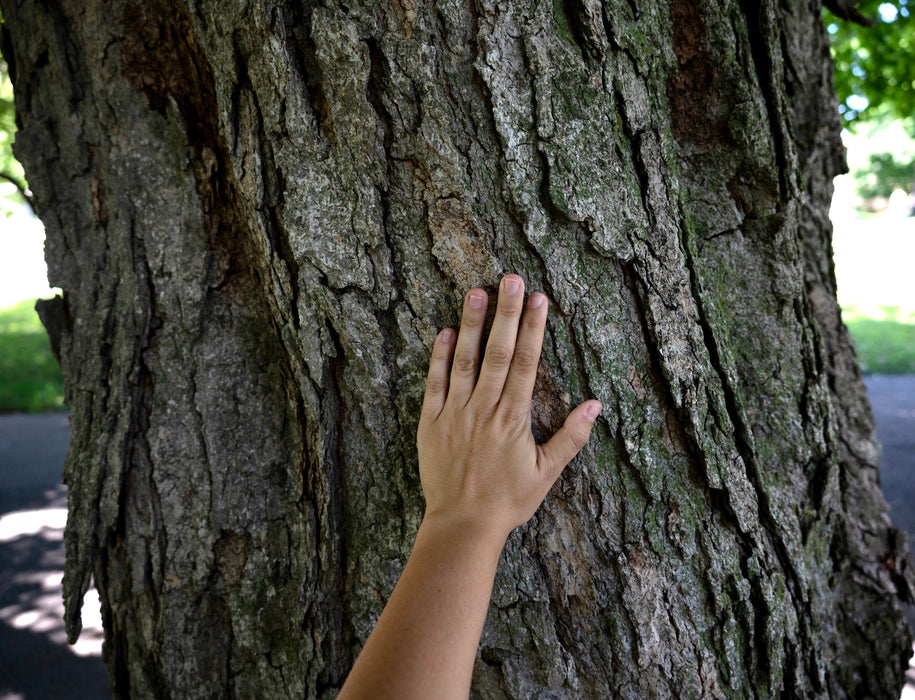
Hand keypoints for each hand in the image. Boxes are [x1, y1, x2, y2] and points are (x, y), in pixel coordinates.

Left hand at [417, 274, 601, 541]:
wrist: (462, 525)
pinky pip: (434, 383)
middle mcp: (484, 409)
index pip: (526, 363)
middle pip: (498, 352)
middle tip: (510, 278)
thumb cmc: (507, 501)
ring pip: (465, 361)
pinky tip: (445, 332)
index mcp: (514, 418)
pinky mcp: (430, 423)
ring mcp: (454, 413)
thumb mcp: (546, 473)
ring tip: (476, 292)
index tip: (538, 298)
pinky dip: (439, 357)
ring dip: (472, 325)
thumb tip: (596, 406)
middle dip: (506, 313)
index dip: (533, 328)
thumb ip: (571, 438)